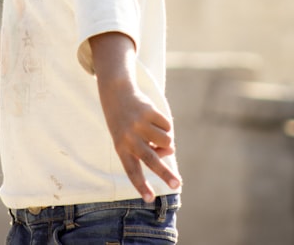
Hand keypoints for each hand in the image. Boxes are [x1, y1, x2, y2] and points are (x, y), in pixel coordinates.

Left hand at [90, 33, 181, 201]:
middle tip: (177, 185)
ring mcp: (139, 125)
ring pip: (166, 141)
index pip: (132, 170)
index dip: (141, 185)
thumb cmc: (124, 123)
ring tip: (153, 130)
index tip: (150, 199)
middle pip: (151, 160)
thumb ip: (150, 148)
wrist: (116, 93)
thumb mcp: (130, 138)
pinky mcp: (149, 112)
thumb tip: (171, 150)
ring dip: (166, 139)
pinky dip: (165, 125)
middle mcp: (130, 138)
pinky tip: (152, 117)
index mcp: (121, 148)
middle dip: (165, 174)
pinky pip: (168, 126)